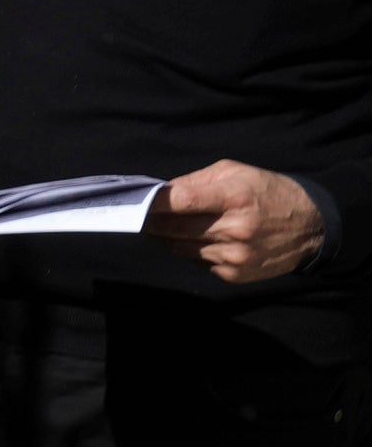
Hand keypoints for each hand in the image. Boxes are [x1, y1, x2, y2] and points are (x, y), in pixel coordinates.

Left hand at [150, 160, 331, 288]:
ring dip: (167, 237)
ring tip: (164, 226)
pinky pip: (196, 262)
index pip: (180, 202)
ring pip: (180, 248)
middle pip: (173, 229)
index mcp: (234, 198)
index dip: (153, 203)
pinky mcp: (235, 275)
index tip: (136, 201)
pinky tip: (198, 240)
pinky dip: (190, 251)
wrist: (311, 227)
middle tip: (138, 215)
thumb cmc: (268, 192)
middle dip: (151, 222)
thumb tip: (160, 192)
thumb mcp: (236, 172)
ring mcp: (235, 256)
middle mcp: (235, 229)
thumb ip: (195, 180)